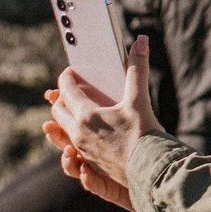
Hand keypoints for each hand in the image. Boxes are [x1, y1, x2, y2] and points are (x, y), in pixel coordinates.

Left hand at [45, 35, 163, 210]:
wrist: (152, 171)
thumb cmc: (146, 135)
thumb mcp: (140, 100)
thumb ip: (138, 69)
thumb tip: (141, 40)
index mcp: (87, 115)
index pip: (67, 90)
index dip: (67, 78)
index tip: (71, 72)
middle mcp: (79, 134)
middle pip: (59, 112)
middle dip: (61, 99)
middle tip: (69, 91)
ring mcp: (83, 152)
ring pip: (62, 133)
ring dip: (61, 122)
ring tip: (63, 118)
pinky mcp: (90, 167)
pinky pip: (71, 152)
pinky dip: (70, 143)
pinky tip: (78, 142)